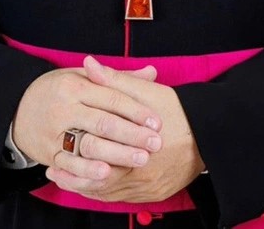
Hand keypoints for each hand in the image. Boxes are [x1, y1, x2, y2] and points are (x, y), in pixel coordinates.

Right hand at [12, 62, 161, 177]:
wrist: (17, 109)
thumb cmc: (58, 90)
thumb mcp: (82, 77)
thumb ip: (117, 78)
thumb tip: (151, 72)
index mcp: (75, 86)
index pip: (111, 98)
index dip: (135, 110)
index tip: (156, 121)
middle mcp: (64, 108)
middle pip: (103, 122)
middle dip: (132, 134)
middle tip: (156, 142)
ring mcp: (55, 133)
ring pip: (89, 145)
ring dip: (116, 154)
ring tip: (140, 159)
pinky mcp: (49, 154)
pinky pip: (70, 164)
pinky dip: (87, 171)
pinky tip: (107, 173)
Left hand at [45, 57, 204, 202]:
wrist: (210, 135)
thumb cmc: (178, 110)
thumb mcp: (147, 92)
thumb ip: (114, 80)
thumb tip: (88, 63)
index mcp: (137, 145)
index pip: (99, 156)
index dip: (73, 157)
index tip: (53, 154)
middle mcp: (143, 172)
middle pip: (100, 180)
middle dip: (74, 176)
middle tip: (53, 170)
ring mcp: (149, 187)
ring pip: (109, 192)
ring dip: (86, 186)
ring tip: (64, 179)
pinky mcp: (154, 194)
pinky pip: (122, 198)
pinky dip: (104, 193)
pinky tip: (91, 186)